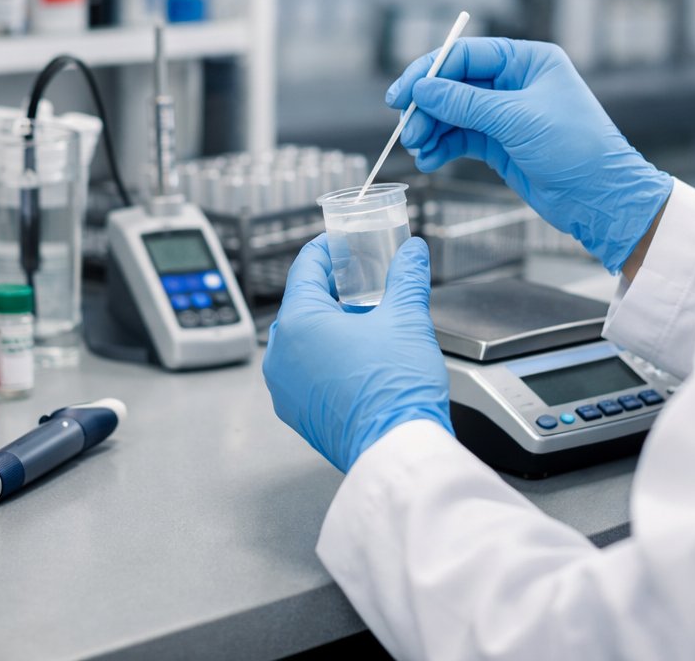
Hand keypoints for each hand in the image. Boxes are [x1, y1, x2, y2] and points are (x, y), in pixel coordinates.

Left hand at [262, 235, 452, 472]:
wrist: (398, 450)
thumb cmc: (395, 390)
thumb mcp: (407, 319)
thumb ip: (407, 278)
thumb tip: (412, 253)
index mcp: (298, 323)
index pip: (304, 267)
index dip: (327, 249)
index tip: (343, 244)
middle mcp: (281, 355)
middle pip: (301, 303)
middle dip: (330, 287)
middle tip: (359, 277)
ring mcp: (285, 388)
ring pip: (301, 339)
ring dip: (328, 322)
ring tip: (362, 316)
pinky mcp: (297, 412)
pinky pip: (304, 370)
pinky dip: (324, 355)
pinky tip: (355, 354)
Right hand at [387, 37, 671, 271]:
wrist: (600, 199)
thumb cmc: (575, 148)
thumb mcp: (516, 120)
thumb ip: (465, 103)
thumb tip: (422, 89)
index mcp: (528, 61)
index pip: (465, 55)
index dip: (428, 71)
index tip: (402, 94)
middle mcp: (514, 82)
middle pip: (454, 83)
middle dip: (428, 106)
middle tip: (408, 128)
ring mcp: (506, 114)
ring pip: (453, 113)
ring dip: (431, 129)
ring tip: (418, 149)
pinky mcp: (500, 143)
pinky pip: (461, 138)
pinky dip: (442, 147)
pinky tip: (429, 160)